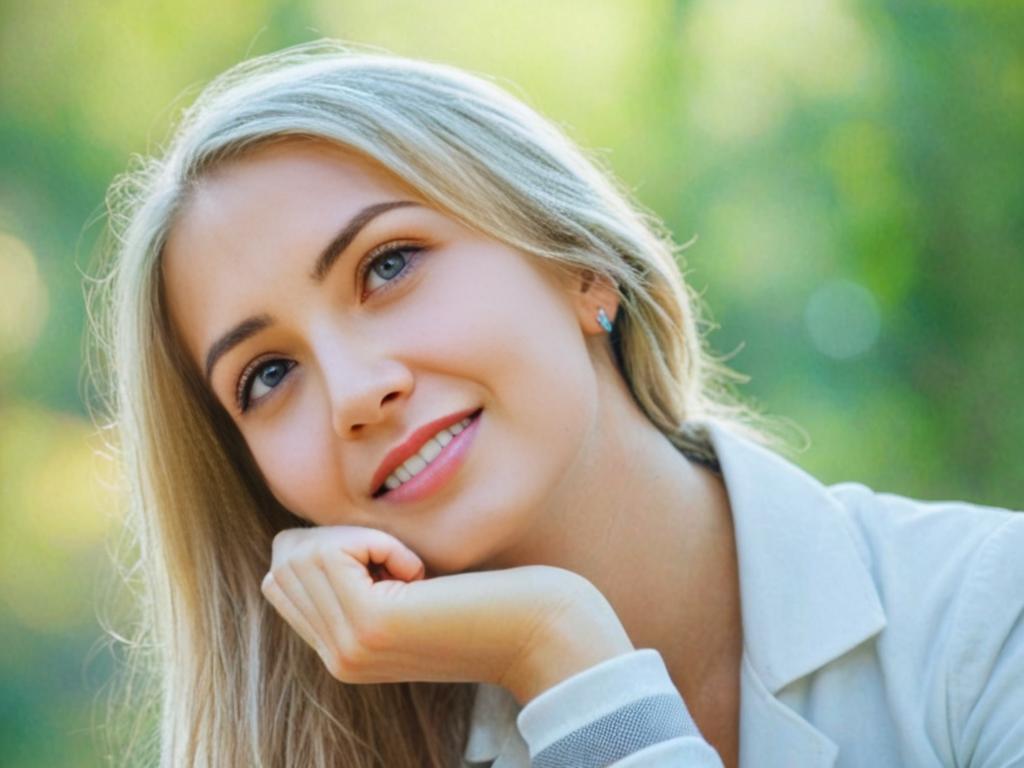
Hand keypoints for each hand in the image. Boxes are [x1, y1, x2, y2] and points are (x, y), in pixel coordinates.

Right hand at [261, 525, 633, 702]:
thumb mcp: (409, 589)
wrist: (544, 632)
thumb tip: (312, 539)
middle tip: (400, 559)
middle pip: (282, 563)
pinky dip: (372, 540)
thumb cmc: (491, 596)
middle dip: (334, 538)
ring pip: (298, 554)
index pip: (281, 580)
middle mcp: (337, 658)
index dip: (327, 549)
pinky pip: (331, 553)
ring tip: (409, 564)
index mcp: (343, 650)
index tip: (391, 562)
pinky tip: (418, 570)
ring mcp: (349, 647)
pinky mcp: (371, 625)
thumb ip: (359, 577)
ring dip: (355, 537)